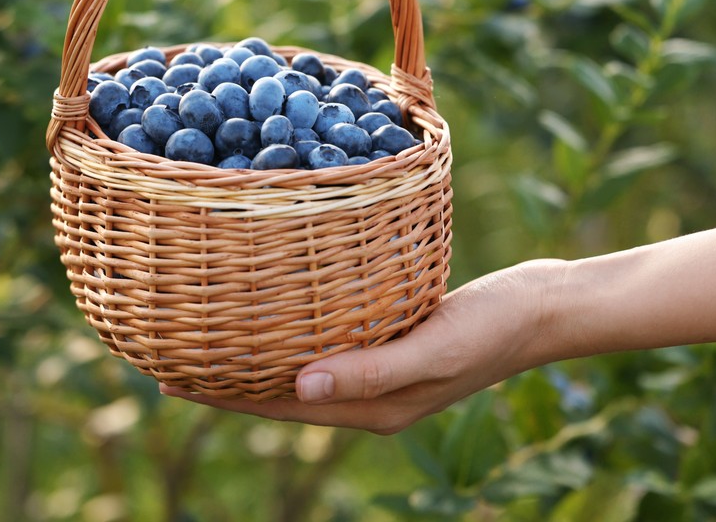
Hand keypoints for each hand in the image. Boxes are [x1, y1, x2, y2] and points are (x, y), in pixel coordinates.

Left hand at [160, 259, 565, 434]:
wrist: (546, 308)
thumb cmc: (495, 325)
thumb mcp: (433, 348)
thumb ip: (369, 370)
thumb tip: (298, 386)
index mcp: (373, 407)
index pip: (278, 405)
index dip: (223, 396)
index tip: (169, 381)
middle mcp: (369, 395)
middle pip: (279, 391)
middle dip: (225, 380)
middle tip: (169, 355)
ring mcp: (381, 370)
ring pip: (300, 367)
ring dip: (255, 355)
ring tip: (208, 336)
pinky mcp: (392, 340)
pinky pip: (327, 343)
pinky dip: (293, 332)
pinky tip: (277, 310)